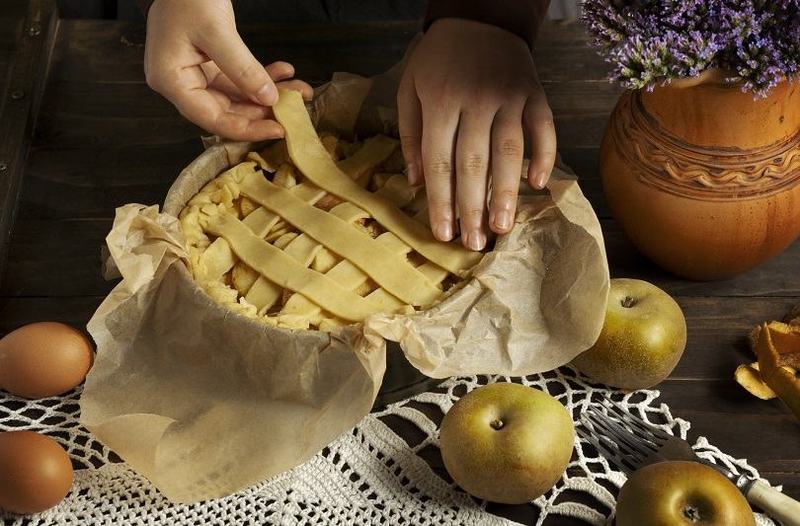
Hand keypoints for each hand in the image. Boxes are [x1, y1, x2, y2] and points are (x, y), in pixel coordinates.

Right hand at [143, 0, 312, 140]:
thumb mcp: (217, 31)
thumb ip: (242, 68)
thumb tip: (269, 99)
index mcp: (170, 81)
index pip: (211, 118)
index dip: (246, 128)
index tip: (277, 129)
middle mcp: (181, 82)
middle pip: (226, 110)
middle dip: (263, 110)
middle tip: (295, 109)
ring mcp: (195, 72)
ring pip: (237, 96)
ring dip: (268, 94)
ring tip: (298, 90)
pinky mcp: (209, 62)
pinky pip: (238, 78)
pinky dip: (261, 76)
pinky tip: (284, 72)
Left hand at [397, 18, 555, 249]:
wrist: (481, 17)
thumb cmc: (438, 60)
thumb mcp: (410, 88)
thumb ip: (411, 135)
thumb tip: (415, 182)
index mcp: (440, 101)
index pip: (439, 161)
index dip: (440, 201)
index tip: (443, 234)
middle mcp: (476, 100)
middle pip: (474, 163)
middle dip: (473, 207)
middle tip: (474, 242)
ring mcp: (510, 97)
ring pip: (510, 152)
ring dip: (507, 193)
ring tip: (503, 227)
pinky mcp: (535, 93)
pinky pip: (544, 129)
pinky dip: (545, 156)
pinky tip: (539, 184)